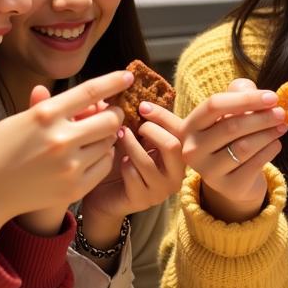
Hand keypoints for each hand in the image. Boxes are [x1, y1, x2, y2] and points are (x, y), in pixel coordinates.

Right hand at [0, 70, 129, 243]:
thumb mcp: (17, 120)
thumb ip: (46, 106)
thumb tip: (65, 91)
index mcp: (45, 115)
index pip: (90, 92)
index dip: (114, 82)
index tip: (128, 77)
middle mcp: (61, 139)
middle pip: (110, 120)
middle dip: (114, 114)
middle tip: (110, 114)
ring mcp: (70, 166)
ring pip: (109, 143)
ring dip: (106, 137)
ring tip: (93, 137)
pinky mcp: (75, 187)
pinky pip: (104, 165)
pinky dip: (102, 157)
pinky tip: (89, 155)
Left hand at [80, 103, 185, 245]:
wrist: (104, 194)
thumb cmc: (122, 160)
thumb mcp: (135, 137)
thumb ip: (141, 120)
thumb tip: (131, 88)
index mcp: (180, 154)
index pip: (182, 131)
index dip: (163, 115)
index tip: (142, 105)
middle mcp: (176, 173)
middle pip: (174, 146)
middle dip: (150, 130)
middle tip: (131, 125)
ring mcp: (161, 189)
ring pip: (149, 161)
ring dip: (131, 144)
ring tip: (119, 136)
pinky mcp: (144, 200)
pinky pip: (133, 176)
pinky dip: (122, 164)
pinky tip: (117, 161)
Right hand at [181, 78, 287, 222]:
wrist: (233, 176)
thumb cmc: (231, 136)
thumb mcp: (231, 111)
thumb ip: (240, 93)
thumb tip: (257, 92)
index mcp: (190, 125)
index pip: (214, 105)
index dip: (246, 99)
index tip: (272, 97)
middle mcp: (193, 149)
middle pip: (231, 126)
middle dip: (262, 117)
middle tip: (281, 113)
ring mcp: (208, 171)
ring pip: (244, 147)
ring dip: (268, 134)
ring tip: (282, 127)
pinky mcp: (227, 186)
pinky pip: (254, 164)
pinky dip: (269, 150)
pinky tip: (276, 143)